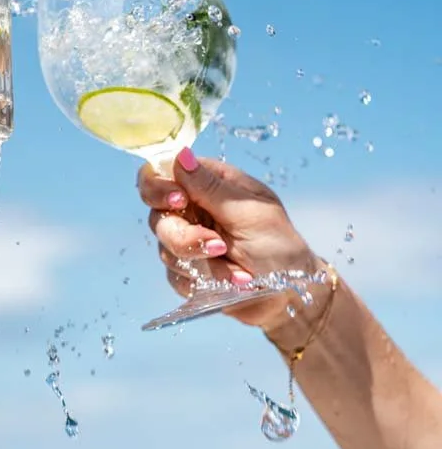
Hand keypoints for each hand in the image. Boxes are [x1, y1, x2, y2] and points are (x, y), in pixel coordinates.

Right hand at [137, 148, 320, 329]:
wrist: (290, 294)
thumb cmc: (279, 245)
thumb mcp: (249, 213)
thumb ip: (210, 188)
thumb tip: (181, 154)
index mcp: (207, 184)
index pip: (161, 173)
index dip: (159, 186)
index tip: (179, 201)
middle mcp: (192, 210)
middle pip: (157, 217)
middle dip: (185, 237)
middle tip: (218, 246)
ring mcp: (187, 241)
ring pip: (166, 251)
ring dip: (204, 265)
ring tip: (241, 272)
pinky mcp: (187, 272)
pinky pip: (175, 278)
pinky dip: (204, 283)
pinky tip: (235, 281)